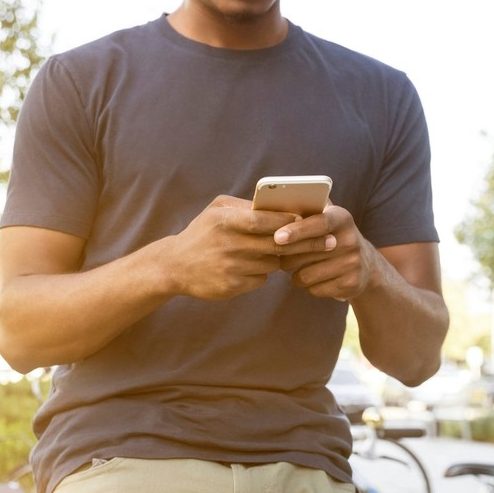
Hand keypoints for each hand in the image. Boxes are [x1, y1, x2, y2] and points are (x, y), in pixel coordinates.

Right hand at [162, 195, 298, 300]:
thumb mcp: (216, 210)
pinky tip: (249, 267)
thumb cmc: (201, 233)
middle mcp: (227, 244)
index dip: (286, 221)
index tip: (303, 220)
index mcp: (224, 221)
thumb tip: (280, 207)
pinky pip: (261, 279)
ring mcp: (230, 267)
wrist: (174, 266)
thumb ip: (245, 206)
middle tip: (319, 241)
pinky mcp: (231, 286)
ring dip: (276, 258)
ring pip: (272, 263)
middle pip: (275, 244)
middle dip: (300, 243)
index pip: (262, 220)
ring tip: (267, 253)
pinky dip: (261, 273)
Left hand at [274, 204, 376, 300]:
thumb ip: (306, 208)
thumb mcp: (326, 217)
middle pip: (304, 253)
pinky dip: (308, 286)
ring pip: (305, 275)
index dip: (297, 230)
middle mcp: (351, 240)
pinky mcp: (351, 284)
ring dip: (296, 273)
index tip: (277, 237)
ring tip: (302, 266)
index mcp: (342, 218)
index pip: (319, 223)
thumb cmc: (332, 237)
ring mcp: (352, 264)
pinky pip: (313, 289)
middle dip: (286, 256)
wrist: (365, 265)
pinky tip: (316, 278)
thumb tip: (275, 201)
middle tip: (281, 253)